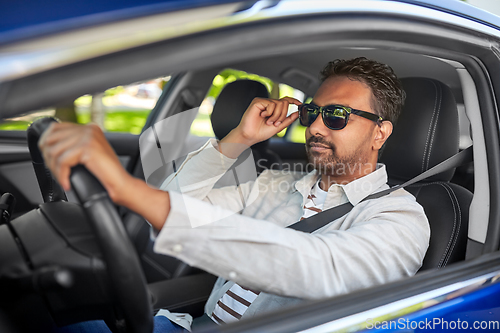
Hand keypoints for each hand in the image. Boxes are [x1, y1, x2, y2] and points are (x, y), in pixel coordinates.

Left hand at [39, 122, 170, 229]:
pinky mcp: (88, 147)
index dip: (46, 145)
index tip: (50, 161)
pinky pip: (63, 161)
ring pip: (55, 151)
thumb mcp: (88, 154)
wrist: (122, 184)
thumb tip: (48, 146)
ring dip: (55, 169)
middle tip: (57, 173)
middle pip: (51, 139)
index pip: (55, 128)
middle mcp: (89, 129)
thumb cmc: (106, 174)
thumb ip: (74, 145)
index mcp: (89, 128)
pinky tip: (67, 183)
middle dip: (48, 159)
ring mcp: (89, 137)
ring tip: (63, 179)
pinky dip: (62, 175)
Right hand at [217, 97, 300, 157]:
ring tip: (268, 122)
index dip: (293, 100)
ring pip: (278, 103)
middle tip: (275, 123)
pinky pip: (270, 104)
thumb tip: (297, 113)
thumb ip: (288, 120)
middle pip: (284, 103)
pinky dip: (269, 113)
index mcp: (273, 109)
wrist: (250, 136)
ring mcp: (263, 102)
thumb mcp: (278, 127)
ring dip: (276, 116)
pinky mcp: (258, 102)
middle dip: (282, 115)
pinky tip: (263, 116)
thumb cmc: (260, 132)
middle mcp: (268, 104)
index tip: (300, 104)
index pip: (285, 100)